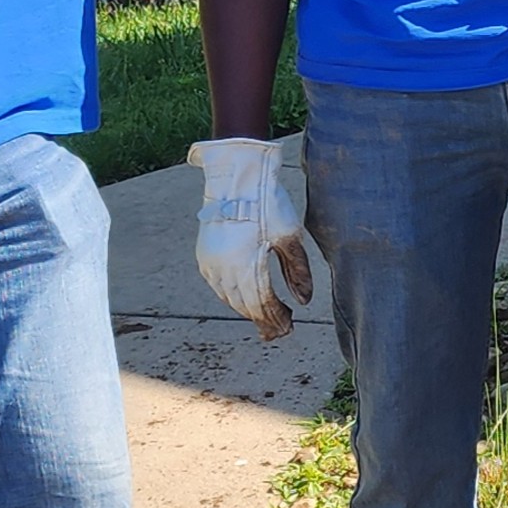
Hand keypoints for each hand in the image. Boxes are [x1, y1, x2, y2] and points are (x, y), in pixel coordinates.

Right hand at [189, 136, 313, 338]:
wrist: (236, 178)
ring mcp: (211, 263)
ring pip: (229, 298)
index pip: (262, 305)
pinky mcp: (204, 255)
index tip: (288, 327)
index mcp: (248, 266)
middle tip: (278, 329)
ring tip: (263, 315)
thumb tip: (303, 301)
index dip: (275, 319)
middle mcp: (225, 269)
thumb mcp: (290, 236)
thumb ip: (297, 271)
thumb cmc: (267, 203)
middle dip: (262, 319)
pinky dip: (231, 295)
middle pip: (244, 306)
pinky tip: (243, 295)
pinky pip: (217, 286)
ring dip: (246, 309)